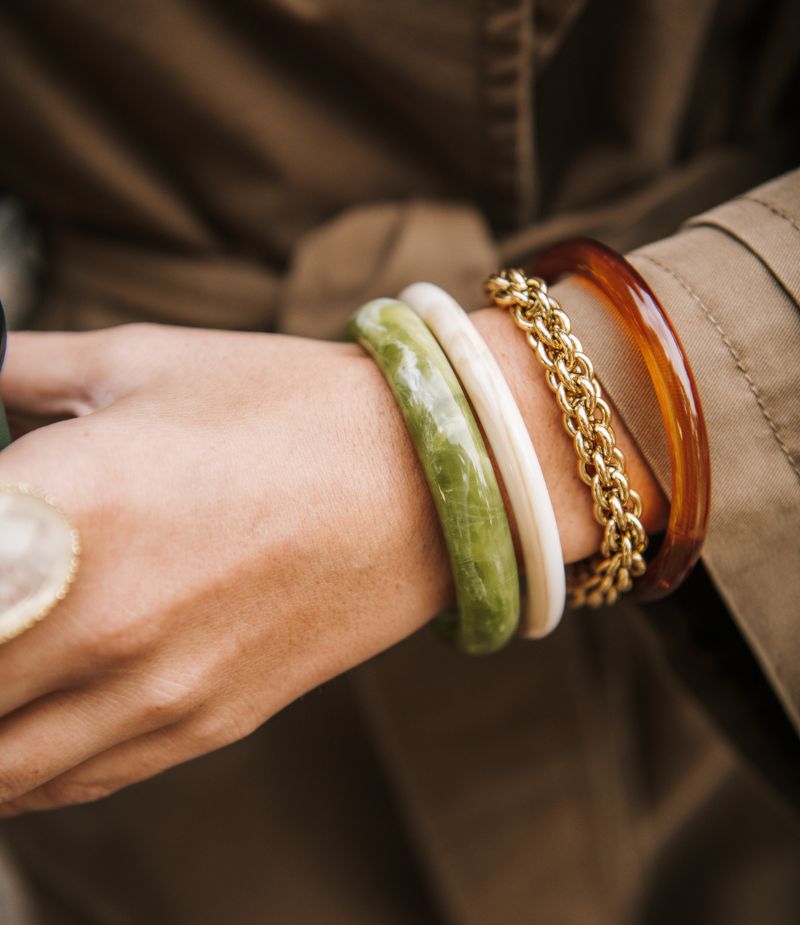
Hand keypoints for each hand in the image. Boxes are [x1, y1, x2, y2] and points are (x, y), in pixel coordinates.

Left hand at [0, 323, 455, 814]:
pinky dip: (12, 769)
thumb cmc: (288, 409)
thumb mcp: (145, 361)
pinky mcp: (200, 725)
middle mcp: (96, 615)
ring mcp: (151, 687)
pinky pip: (61, 782)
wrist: (423, 480)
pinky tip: (13, 732)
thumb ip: (24, 367)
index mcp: (69, 502)